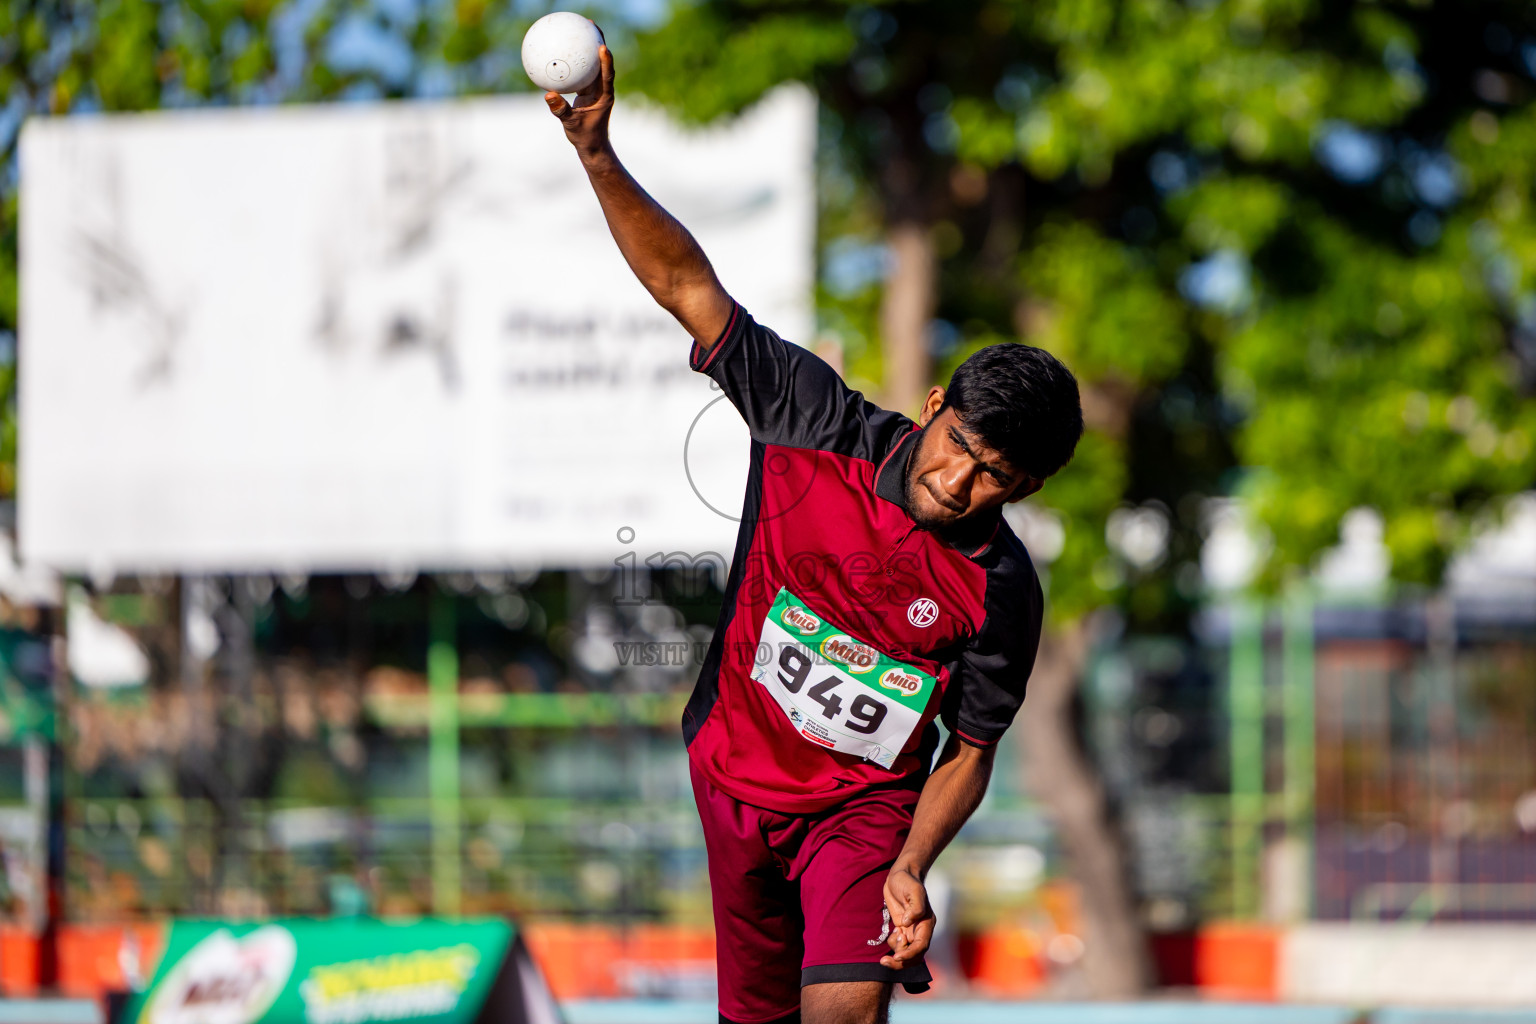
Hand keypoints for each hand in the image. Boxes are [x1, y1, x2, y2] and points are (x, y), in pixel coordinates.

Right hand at [544, 29, 613, 160]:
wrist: (592, 146)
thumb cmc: (585, 137)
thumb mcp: (571, 124)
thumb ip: (560, 110)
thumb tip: (548, 95)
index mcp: (603, 97)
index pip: (607, 75)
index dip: (606, 61)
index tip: (602, 47)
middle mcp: (602, 90)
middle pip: (603, 63)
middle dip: (599, 44)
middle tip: (592, 28)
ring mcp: (596, 90)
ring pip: (594, 65)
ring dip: (590, 49)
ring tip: (582, 32)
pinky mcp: (589, 91)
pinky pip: (583, 72)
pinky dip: (577, 63)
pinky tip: (566, 52)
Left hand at [880, 866, 934, 969]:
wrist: (900, 875)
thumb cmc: (907, 881)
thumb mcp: (914, 890)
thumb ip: (915, 907)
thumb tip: (908, 923)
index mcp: (926, 923)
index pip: (921, 946)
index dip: (910, 954)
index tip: (897, 956)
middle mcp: (920, 930)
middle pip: (915, 956)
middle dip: (901, 962)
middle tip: (884, 962)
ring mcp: (911, 931)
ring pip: (907, 953)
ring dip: (896, 955)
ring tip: (891, 937)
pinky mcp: (902, 929)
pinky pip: (899, 945)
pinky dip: (894, 945)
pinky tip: (891, 933)